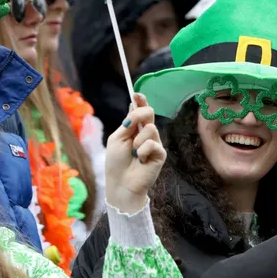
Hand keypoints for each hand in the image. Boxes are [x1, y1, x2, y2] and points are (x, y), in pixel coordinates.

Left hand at [104, 93, 165, 213]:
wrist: (121, 184)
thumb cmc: (116, 163)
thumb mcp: (117, 138)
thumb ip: (127, 123)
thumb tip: (133, 106)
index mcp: (134, 129)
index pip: (140, 111)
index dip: (140, 101)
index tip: (136, 94)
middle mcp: (146, 134)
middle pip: (149, 113)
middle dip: (139, 114)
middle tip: (130, 125)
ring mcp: (154, 143)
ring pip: (150, 128)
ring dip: (138, 141)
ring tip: (134, 154)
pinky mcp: (160, 154)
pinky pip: (153, 144)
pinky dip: (143, 151)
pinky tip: (141, 160)